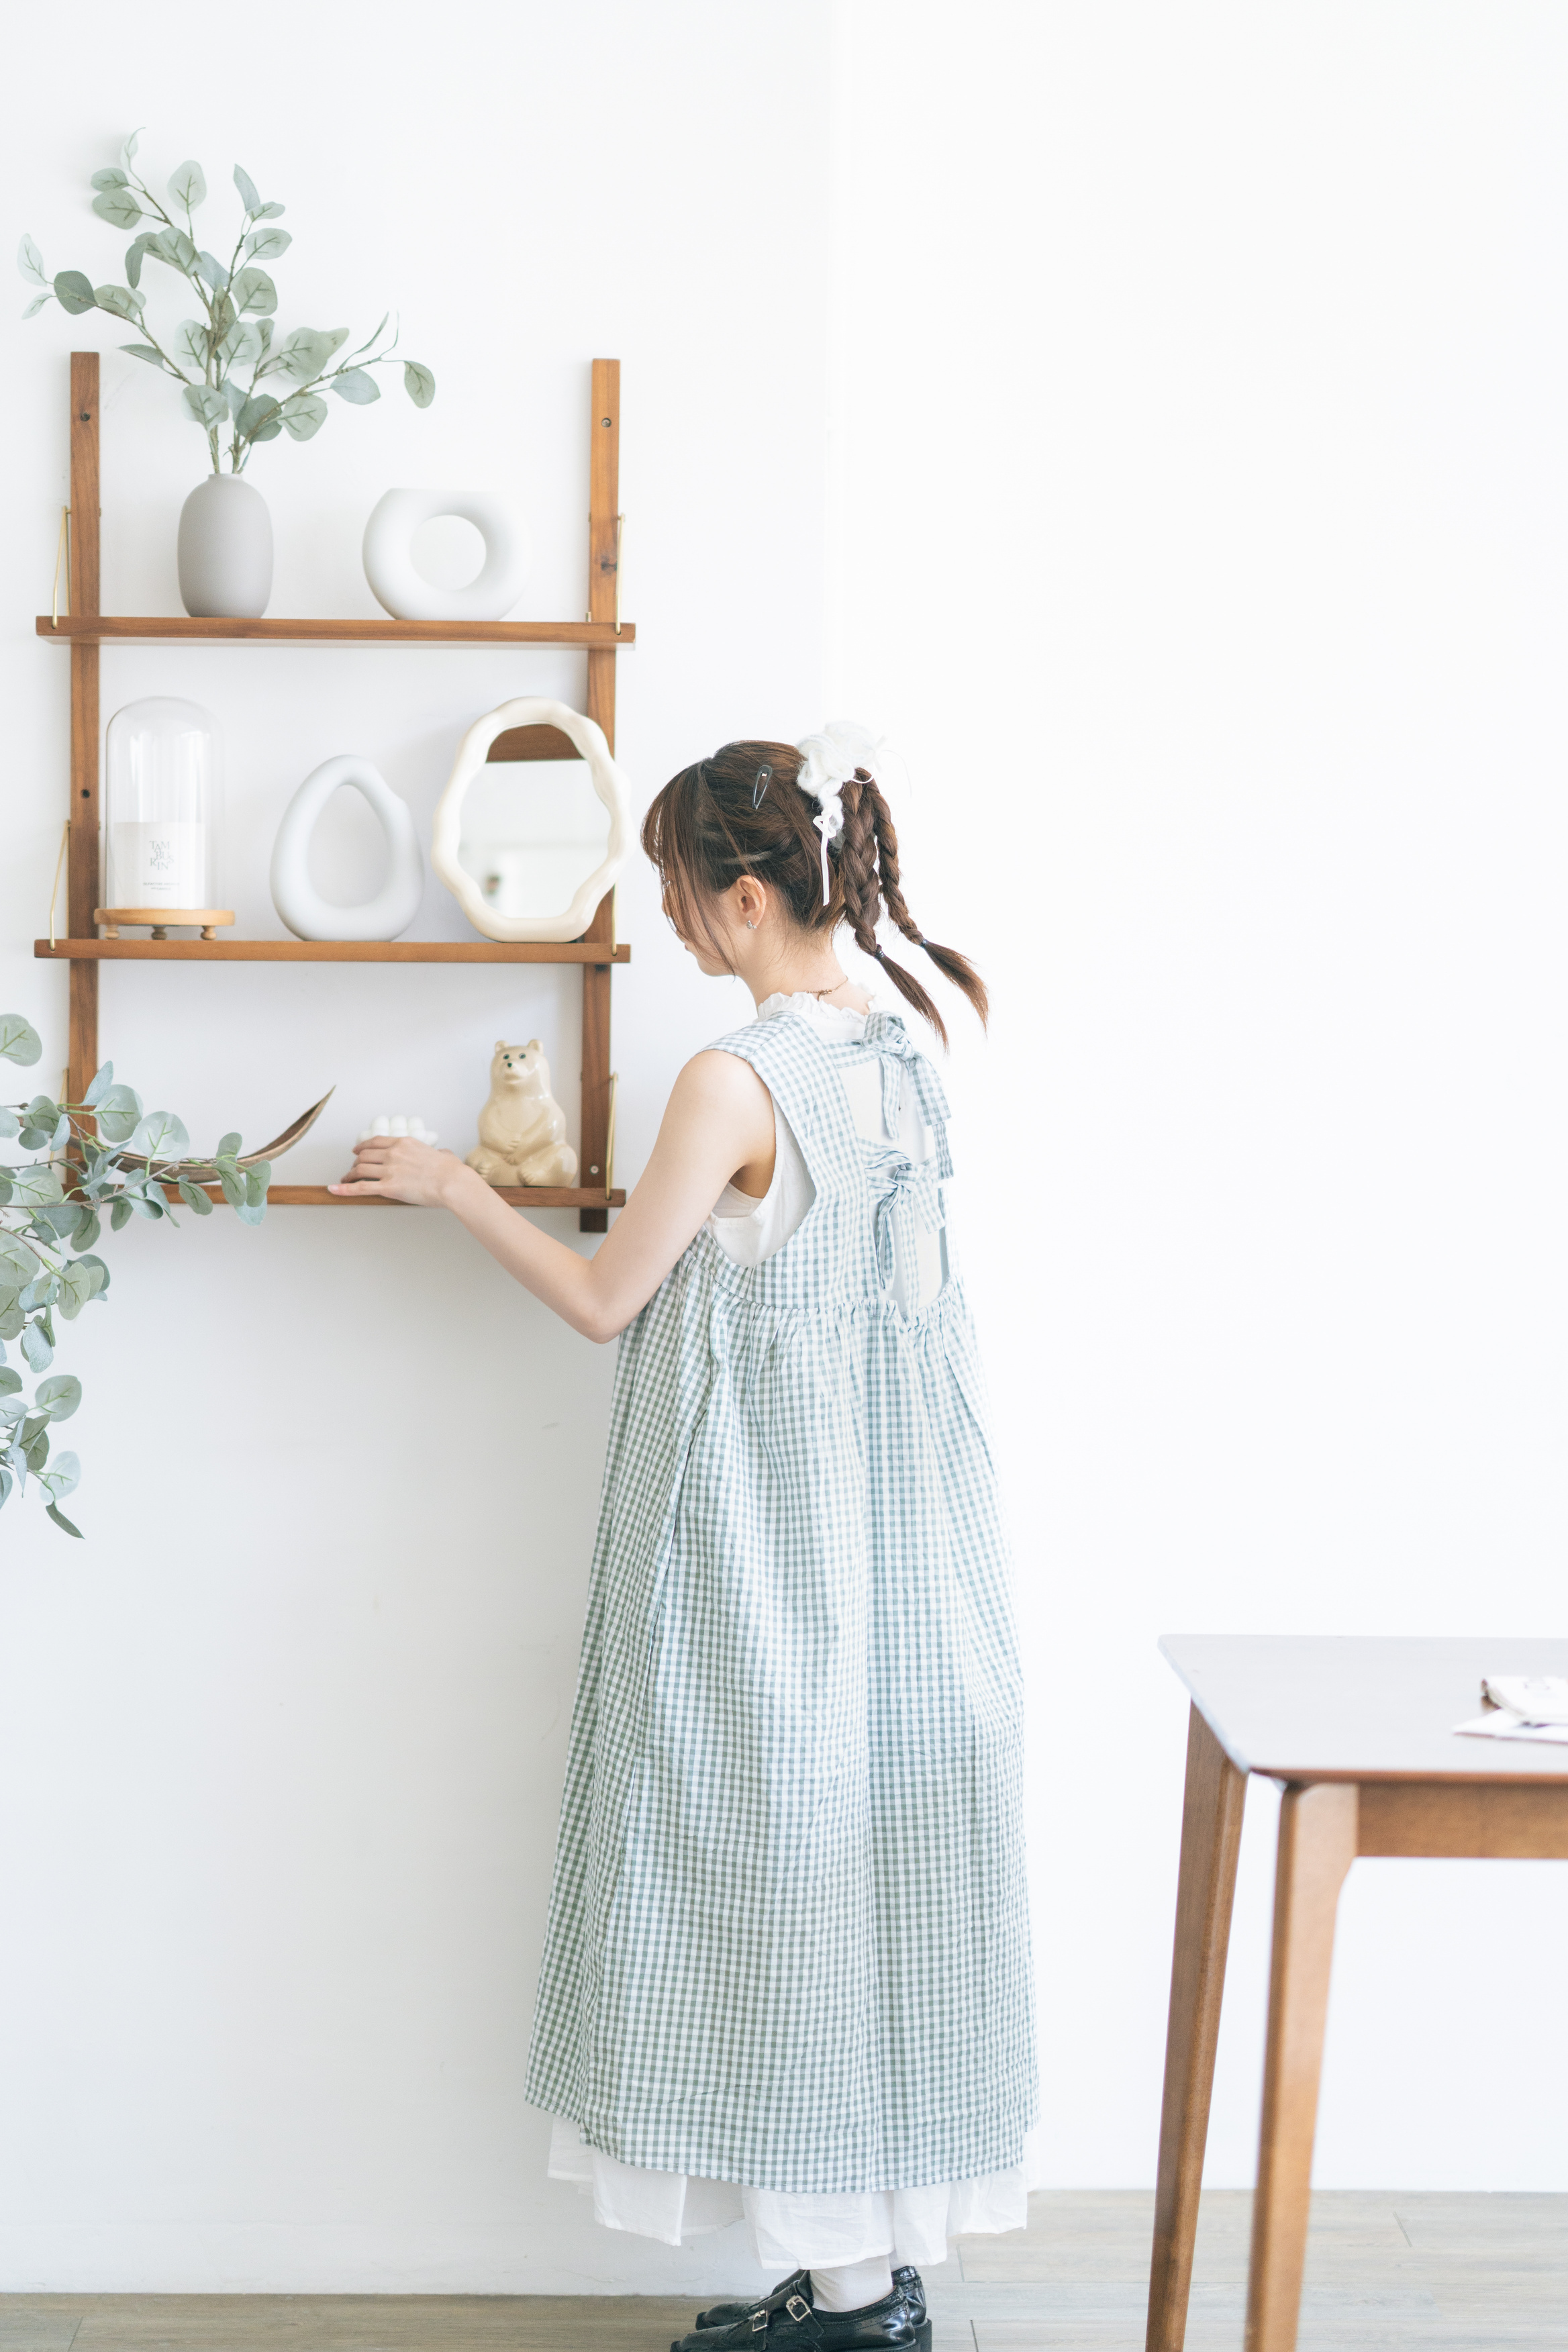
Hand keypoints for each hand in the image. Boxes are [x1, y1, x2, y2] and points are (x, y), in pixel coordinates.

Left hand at [328, 1136, 474, 1207]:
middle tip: (352, 1169)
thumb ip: (439, 1153)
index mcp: (404, 1143)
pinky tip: (334, 1190)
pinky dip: (344, 1189)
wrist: (452, 1182)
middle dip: (356, 1162)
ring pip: (359, 1170)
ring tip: (345, 1181)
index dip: (363, 1146)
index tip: (357, 1150)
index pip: (376, 1141)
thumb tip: (443, 1154)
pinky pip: (360, 1188)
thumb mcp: (444, 1155)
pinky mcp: (388, 1187)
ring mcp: (389, 1170)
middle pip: (364, 1155)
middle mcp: (393, 1153)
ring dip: (349, 1175)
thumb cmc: (451, 1171)